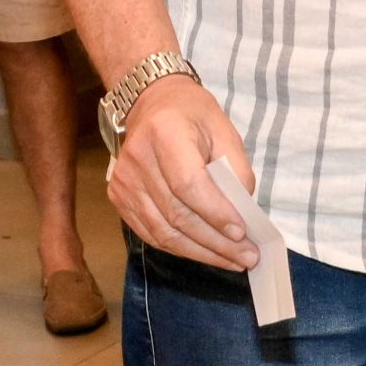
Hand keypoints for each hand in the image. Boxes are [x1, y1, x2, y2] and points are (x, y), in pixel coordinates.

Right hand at [106, 74, 260, 272]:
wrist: (152, 105)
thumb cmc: (194, 116)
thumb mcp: (224, 131)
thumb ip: (236, 170)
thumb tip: (243, 214)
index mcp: (165, 132)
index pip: (188, 183)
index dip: (215, 212)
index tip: (242, 232)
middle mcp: (137, 159)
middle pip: (176, 214)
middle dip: (215, 241)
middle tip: (247, 257)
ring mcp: (123, 182)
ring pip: (164, 232)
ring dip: (201, 252)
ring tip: (232, 261)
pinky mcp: (118, 198)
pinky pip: (151, 234)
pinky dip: (181, 248)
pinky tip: (206, 253)